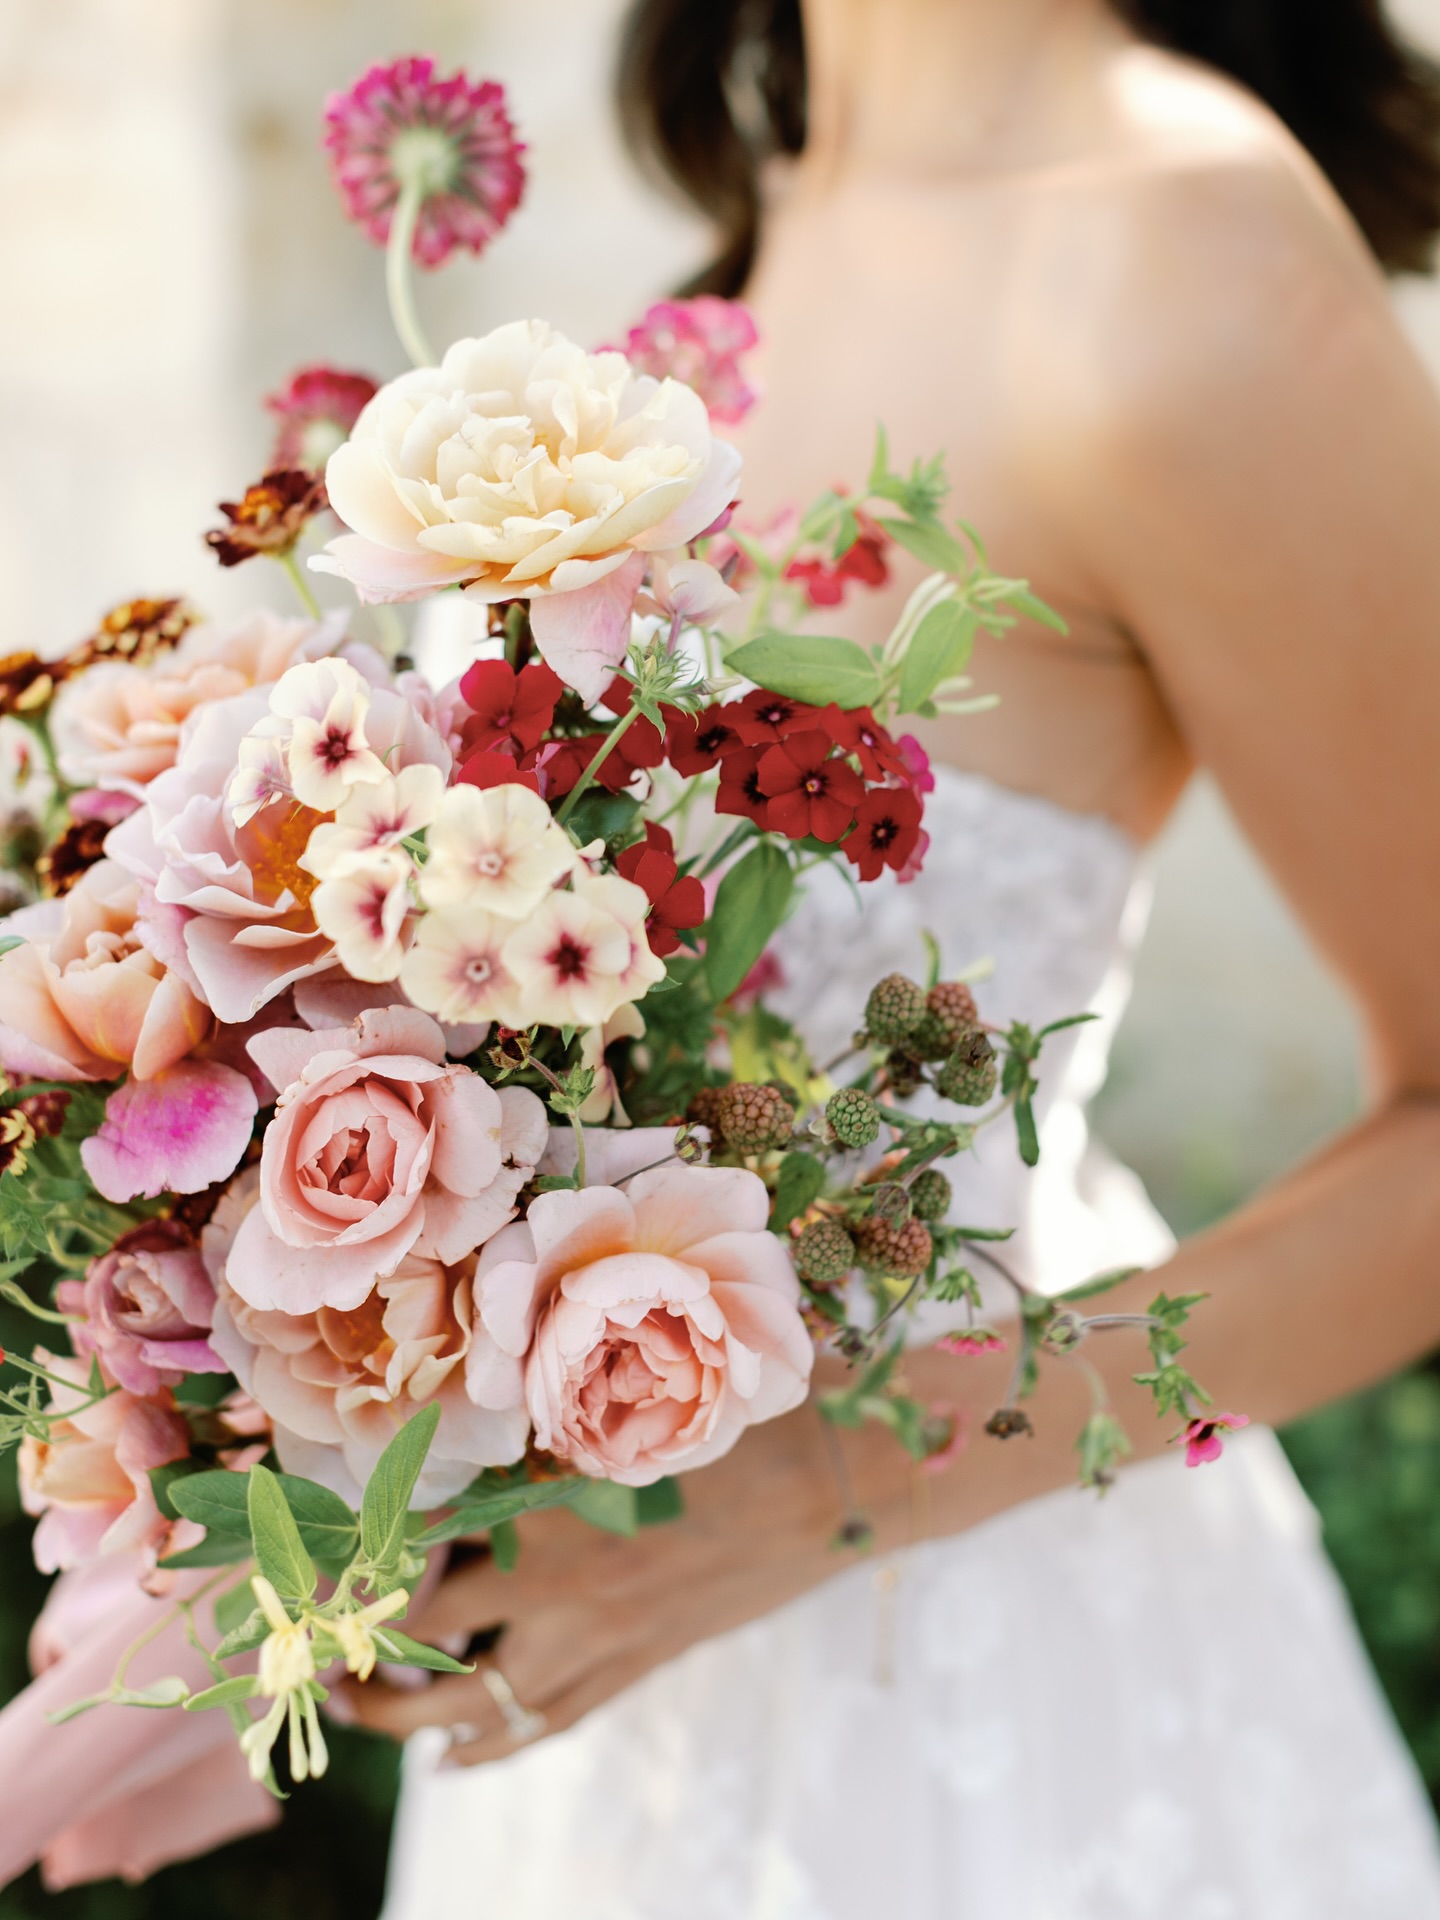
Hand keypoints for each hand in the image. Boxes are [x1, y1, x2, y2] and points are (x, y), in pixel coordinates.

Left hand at [339, 1389, 901, 1765]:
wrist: (836, 1486)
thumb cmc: (734, 1425)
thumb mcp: (629, 1411)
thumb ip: (549, 1432)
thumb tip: (474, 1429)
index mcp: (551, 1513)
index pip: (420, 1549)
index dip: (355, 1560)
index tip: (301, 1558)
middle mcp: (562, 1591)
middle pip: (430, 1640)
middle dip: (362, 1647)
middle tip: (316, 1641)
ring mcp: (601, 1641)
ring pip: (478, 1706)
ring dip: (408, 1716)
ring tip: (361, 1709)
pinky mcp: (636, 1667)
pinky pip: (546, 1726)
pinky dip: (492, 1748)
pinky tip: (454, 1762)